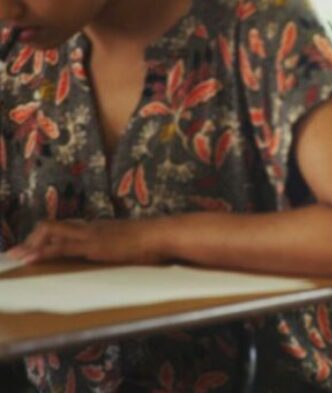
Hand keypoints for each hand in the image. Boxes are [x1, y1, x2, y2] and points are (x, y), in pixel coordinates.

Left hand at [6, 219, 164, 264]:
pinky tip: (29, 259)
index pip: (66, 227)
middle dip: (31, 239)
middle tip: (16, 252)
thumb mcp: (134, 242)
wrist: (162, 235)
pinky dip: (41, 252)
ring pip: (50, 232)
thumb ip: (123, 245)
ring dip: (30, 245)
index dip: (46, 236)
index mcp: (99, 227)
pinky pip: (60, 247)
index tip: (32, 247)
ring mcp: (90, 235)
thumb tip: (124, 252)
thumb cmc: (155, 241)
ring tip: (15, 257)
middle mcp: (90, 227)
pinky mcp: (91, 246)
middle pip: (52, 226)